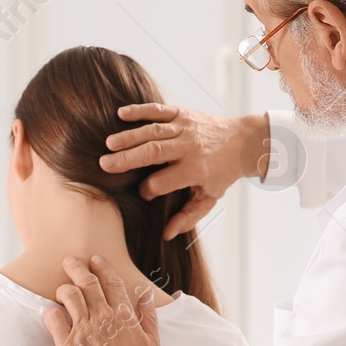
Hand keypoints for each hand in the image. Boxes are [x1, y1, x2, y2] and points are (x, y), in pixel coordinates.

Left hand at [43, 255, 160, 345]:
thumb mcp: (152, 342)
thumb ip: (147, 315)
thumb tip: (144, 295)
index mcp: (124, 315)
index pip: (111, 280)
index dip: (102, 266)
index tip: (95, 259)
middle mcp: (103, 318)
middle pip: (86, 282)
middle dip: (76, 267)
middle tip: (70, 261)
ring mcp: (83, 330)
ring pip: (68, 295)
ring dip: (64, 289)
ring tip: (62, 290)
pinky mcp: (67, 345)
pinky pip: (53, 318)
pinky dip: (53, 313)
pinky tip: (56, 316)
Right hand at [102, 105, 268, 239]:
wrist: (242, 142)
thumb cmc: (222, 172)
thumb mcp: (209, 198)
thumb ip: (188, 217)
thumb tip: (167, 234)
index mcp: (196, 170)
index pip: (162, 182)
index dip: (147, 191)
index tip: (142, 195)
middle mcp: (189, 147)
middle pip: (153, 153)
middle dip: (128, 159)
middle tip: (104, 165)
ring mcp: (185, 128)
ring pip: (152, 131)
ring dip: (129, 137)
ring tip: (108, 144)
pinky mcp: (182, 113)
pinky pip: (158, 110)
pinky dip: (140, 111)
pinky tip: (121, 114)